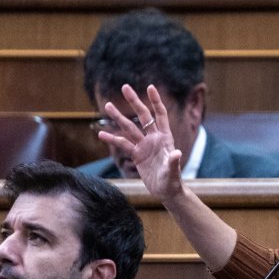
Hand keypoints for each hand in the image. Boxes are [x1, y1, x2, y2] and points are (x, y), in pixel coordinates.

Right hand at [98, 84, 184, 198]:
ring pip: (129, 128)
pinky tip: (101, 134)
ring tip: (107, 105)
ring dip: (118, 117)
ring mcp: (144, 146)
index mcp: (165, 138)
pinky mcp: (136, 155)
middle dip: (134, 102)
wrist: (166, 191)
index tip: (149, 87)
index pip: (161, 115)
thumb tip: (176, 153)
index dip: (156, 101)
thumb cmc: (173, 181)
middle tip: (124, 87)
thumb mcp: (173, 172)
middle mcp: (154, 138)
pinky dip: (112, 139)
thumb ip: (173, 162)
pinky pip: (123, 145)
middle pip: (143, 116)